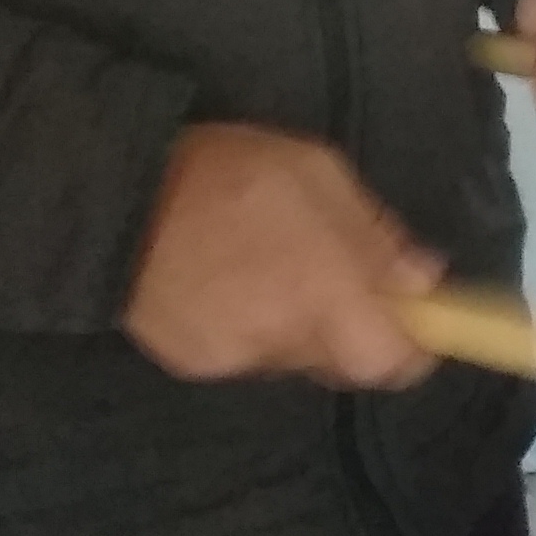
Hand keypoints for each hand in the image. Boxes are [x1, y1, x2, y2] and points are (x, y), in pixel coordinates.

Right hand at [124, 122, 441, 386]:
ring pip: (294, 358)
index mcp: (319, 291)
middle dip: (352, 326)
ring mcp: (232, 359)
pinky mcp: (192, 364)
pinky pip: (247, 355)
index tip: (417, 320)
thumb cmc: (225, 171)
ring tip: (269, 269)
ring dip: (300, 325)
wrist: (112, 197)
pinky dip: (252, 327)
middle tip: (333, 275)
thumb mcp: (317, 173)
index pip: (391, 363)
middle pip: (343, 361)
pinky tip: (229, 284)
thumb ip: (375, 234)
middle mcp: (281, 339)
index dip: (412, 348)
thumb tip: (423, 279)